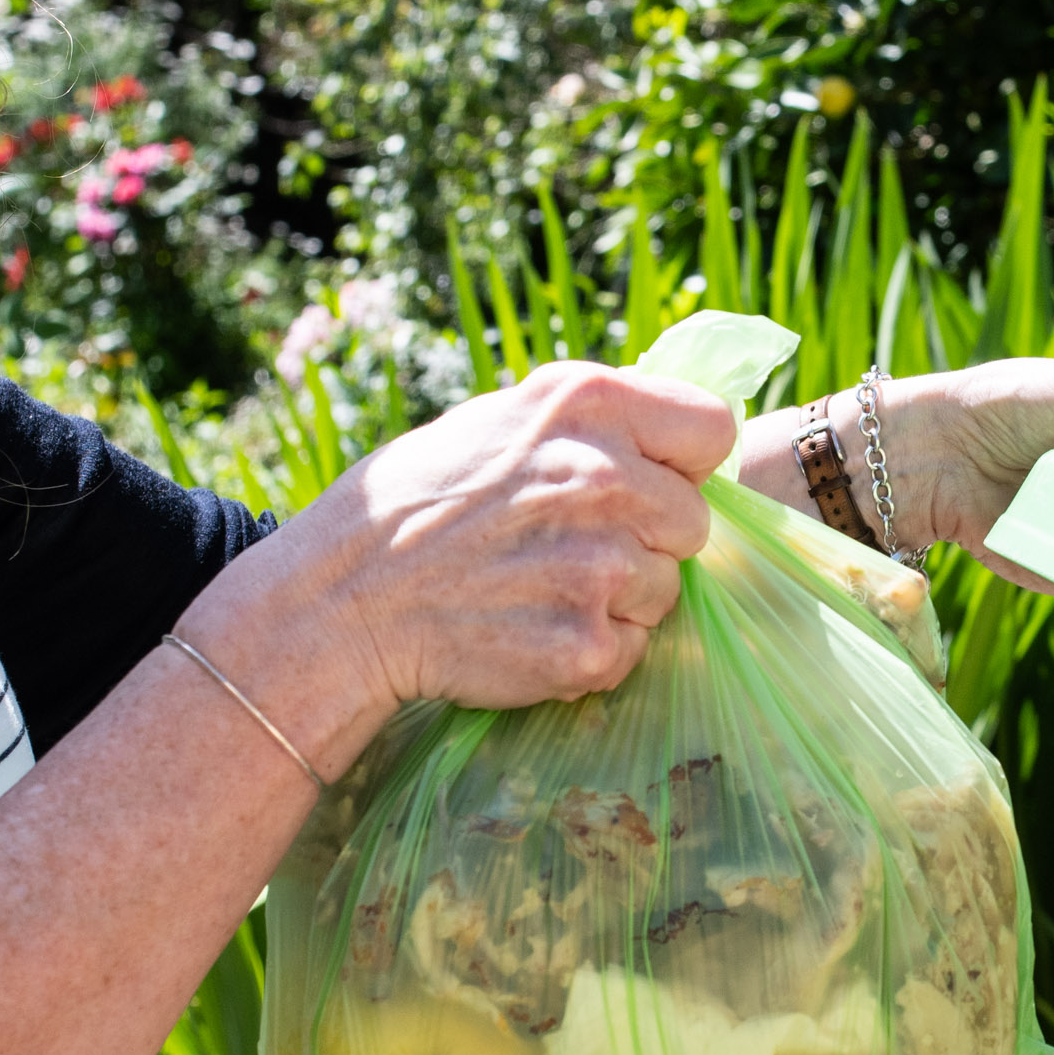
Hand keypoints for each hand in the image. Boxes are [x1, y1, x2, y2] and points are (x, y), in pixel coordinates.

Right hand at [188, 362, 737, 765]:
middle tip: (567, 546)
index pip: (712, 428)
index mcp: (584, 404)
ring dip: (618, 597)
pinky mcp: (589, 646)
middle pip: (694, 520)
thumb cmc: (412, 505)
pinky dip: (593, 650)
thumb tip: (667, 438)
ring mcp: (601, 567)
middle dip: (647, 537)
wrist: (341, 602)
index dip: (684, 462)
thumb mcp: (498, 420)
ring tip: (537, 587)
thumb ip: (587, 424)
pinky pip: (633, 649)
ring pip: (666, 588)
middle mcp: (604, 478)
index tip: (652, 480)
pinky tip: (530, 628)